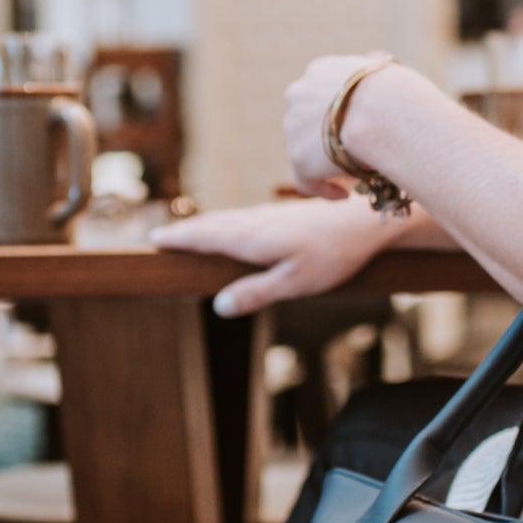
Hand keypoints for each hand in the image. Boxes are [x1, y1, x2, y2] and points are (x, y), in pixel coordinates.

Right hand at [152, 195, 398, 317]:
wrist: (366, 220)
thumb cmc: (333, 255)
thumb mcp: (295, 283)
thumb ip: (257, 293)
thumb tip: (219, 306)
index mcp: (251, 238)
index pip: (205, 236)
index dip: (180, 239)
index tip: (155, 241)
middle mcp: (255, 222)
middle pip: (212, 225)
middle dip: (187, 232)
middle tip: (162, 238)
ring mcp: (270, 216)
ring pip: (229, 219)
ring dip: (206, 226)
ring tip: (190, 234)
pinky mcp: (285, 216)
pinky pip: (244, 218)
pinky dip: (227, 223)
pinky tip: (234, 229)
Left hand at [283, 52, 397, 197]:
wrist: (383, 111)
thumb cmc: (397, 92)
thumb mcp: (386, 71)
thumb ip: (375, 71)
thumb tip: (379, 62)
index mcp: (320, 71)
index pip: (320, 94)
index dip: (336, 113)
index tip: (353, 127)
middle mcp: (299, 94)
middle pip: (307, 121)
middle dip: (326, 138)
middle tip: (352, 155)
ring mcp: (294, 127)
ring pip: (305, 151)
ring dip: (326, 164)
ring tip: (352, 178)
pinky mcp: (298, 159)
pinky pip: (306, 180)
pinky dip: (324, 189)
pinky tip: (344, 196)